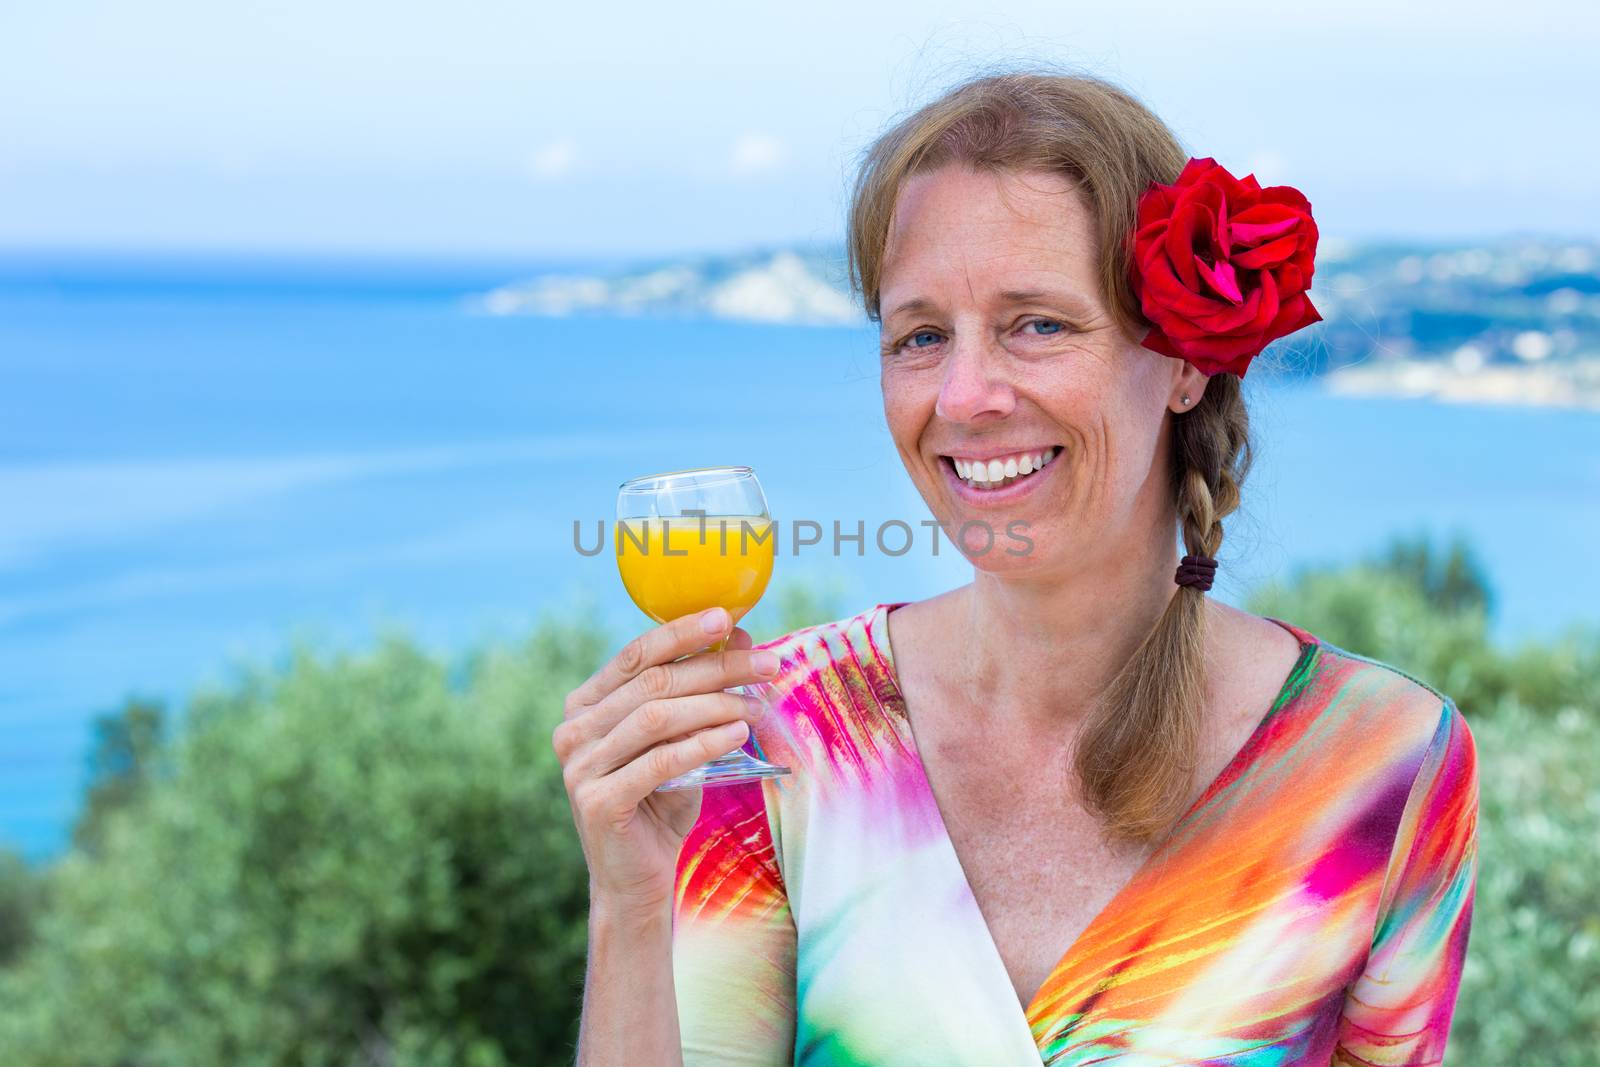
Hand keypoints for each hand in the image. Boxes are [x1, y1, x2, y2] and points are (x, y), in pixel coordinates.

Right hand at [552, 606, 779, 917]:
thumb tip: (740, 635)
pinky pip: (659, 761)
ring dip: (716, 705)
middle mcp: (574, 730)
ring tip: (758, 704)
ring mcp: (579, 766)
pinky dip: (703, 743)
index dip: (682, 632)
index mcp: (586, 705)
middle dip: (717, 668)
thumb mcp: (682, 741)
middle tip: (768, 664)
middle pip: (654, 683)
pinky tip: (737, 734)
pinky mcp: (597, 800)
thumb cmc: (661, 804)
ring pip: (657, 717)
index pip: (637, 655)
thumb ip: (699, 692)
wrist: (637, 880)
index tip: (727, 616)